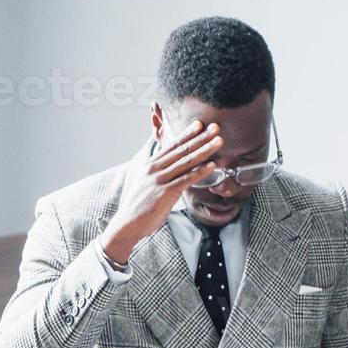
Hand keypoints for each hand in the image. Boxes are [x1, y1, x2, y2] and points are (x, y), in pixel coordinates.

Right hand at [100, 120, 224, 264]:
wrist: (128, 223)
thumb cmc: (138, 206)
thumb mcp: (146, 184)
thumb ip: (158, 174)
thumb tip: (171, 171)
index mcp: (150, 165)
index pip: (171, 146)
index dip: (186, 134)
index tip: (199, 124)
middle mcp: (155, 169)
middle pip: (182, 150)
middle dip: (201, 137)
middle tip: (215, 127)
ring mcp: (160, 180)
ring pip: (187, 161)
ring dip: (205, 150)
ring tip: (219, 142)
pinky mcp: (166, 192)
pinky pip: (186, 179)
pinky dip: (200, 171)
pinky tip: (212, 165)